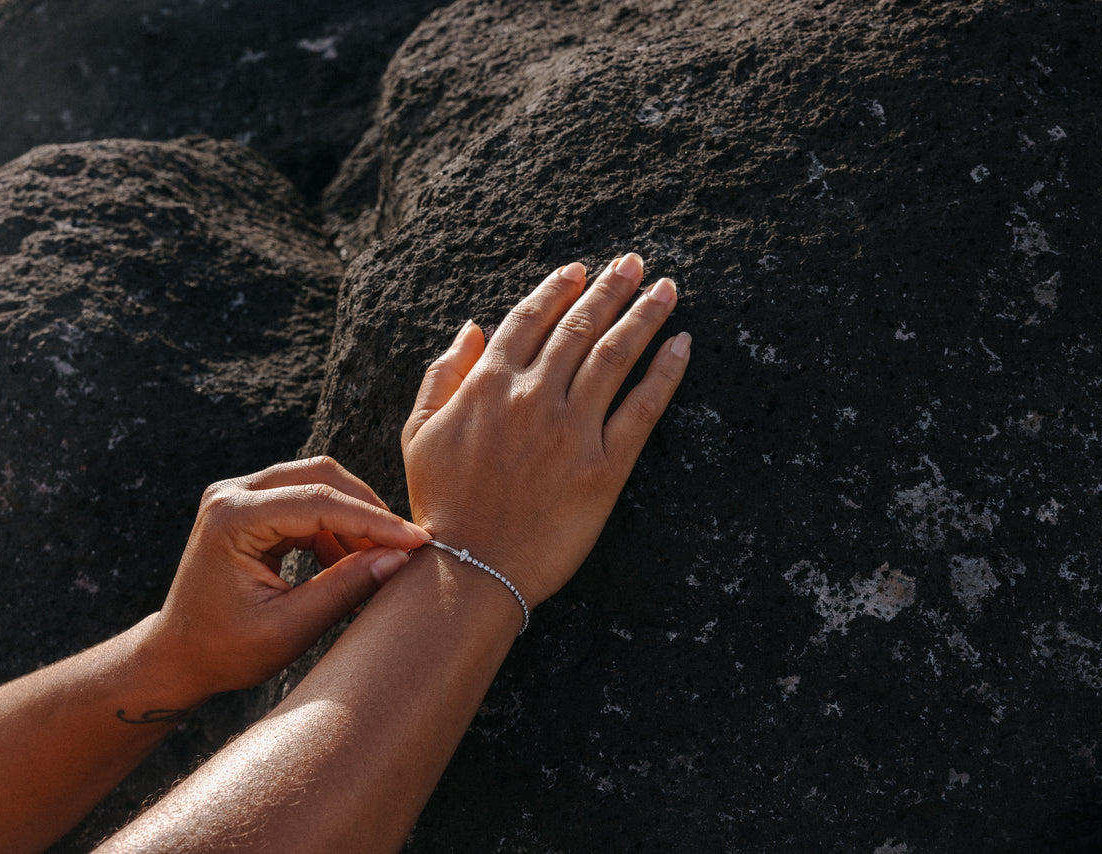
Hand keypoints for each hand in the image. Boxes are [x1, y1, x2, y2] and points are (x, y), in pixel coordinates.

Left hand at [145, 457, 429, 701]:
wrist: (178, 655)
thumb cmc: (224, 650)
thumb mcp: (288, 629)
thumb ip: (343, 590)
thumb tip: (398, 559)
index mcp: (232, 518)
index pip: (318, 502)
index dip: (373, 521)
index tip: (416, 541)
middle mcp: (232, 493)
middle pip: (320, 476)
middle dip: (367, 510)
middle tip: (404, 547)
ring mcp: (239, 495)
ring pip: (317, 483)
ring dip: (353, 518)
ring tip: (379, 562)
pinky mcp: (251, 506)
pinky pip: (306, 500)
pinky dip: (335, 527)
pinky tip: (351, 562)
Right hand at [401, 253, 689, 609]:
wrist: (470, 570)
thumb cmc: (440, 505)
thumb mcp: (419, 433)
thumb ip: (443, 376)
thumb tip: (473, 328)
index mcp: (487, 384)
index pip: (530, 320)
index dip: (558, 289)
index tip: (580, 269)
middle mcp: (533, 396)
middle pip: (580, 327)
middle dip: (610, 288)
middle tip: (634, 262)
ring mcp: (572, 429)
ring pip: (615, 355)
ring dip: (644, 315)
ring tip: (666, 288)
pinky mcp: (604, 466)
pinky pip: (642, 407)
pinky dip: (665, 372)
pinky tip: (681, 345)